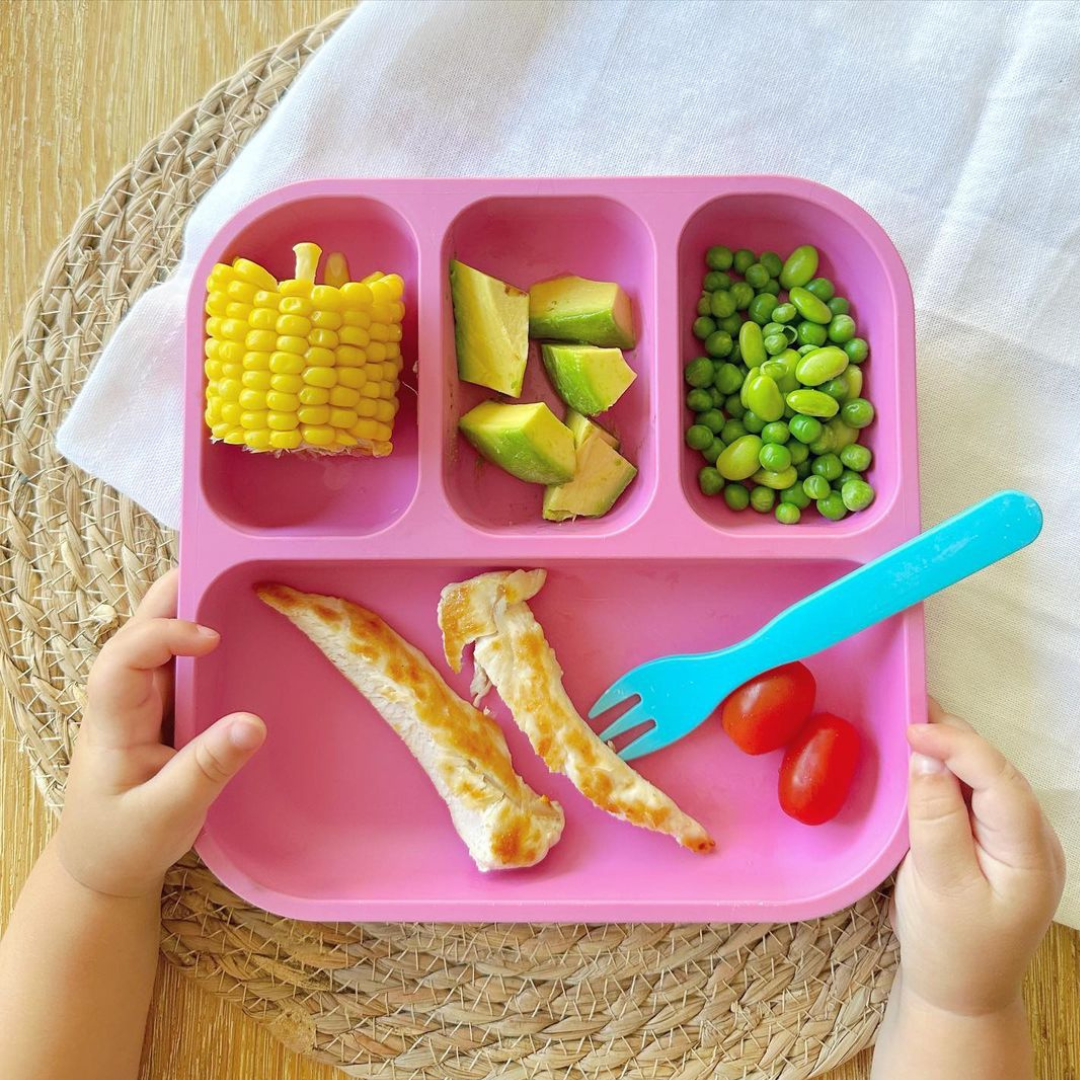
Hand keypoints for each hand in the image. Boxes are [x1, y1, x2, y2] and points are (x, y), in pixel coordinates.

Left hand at [56, 570, 265, 898]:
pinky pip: (177, 664)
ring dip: (189, 609)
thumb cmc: (124, 844)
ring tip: (234, 583)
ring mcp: (139, 704)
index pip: (123, 657)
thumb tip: (254, 722)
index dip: (163, 635)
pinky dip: (202, 639)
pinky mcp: (159, 712)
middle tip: (221, 565)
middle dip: (173, 595)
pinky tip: (234, 629)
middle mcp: (121, 701)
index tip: (212, 639)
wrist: (99, 869)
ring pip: (156, 640)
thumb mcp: (167, 816)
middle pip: (136, 630)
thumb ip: (207, 770)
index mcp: (112, 722)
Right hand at [892, 699, 1064, 1017]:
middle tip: (907, 713)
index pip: (999, 781)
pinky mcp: (999, 845)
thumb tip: (924, 758)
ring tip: (913, 728)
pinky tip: (925, 763)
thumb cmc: (947, 946)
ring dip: (953, 752)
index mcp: (1030, 856)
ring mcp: (1020, 843)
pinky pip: (979, 796)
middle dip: (956, 739)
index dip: (957, 745)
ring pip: (989, 780)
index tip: (911, 729)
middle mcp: (1035, 842)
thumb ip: (935, 819)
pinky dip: (951, 773)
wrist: (958, 994)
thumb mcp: (936, 884)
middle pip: (998, 774)